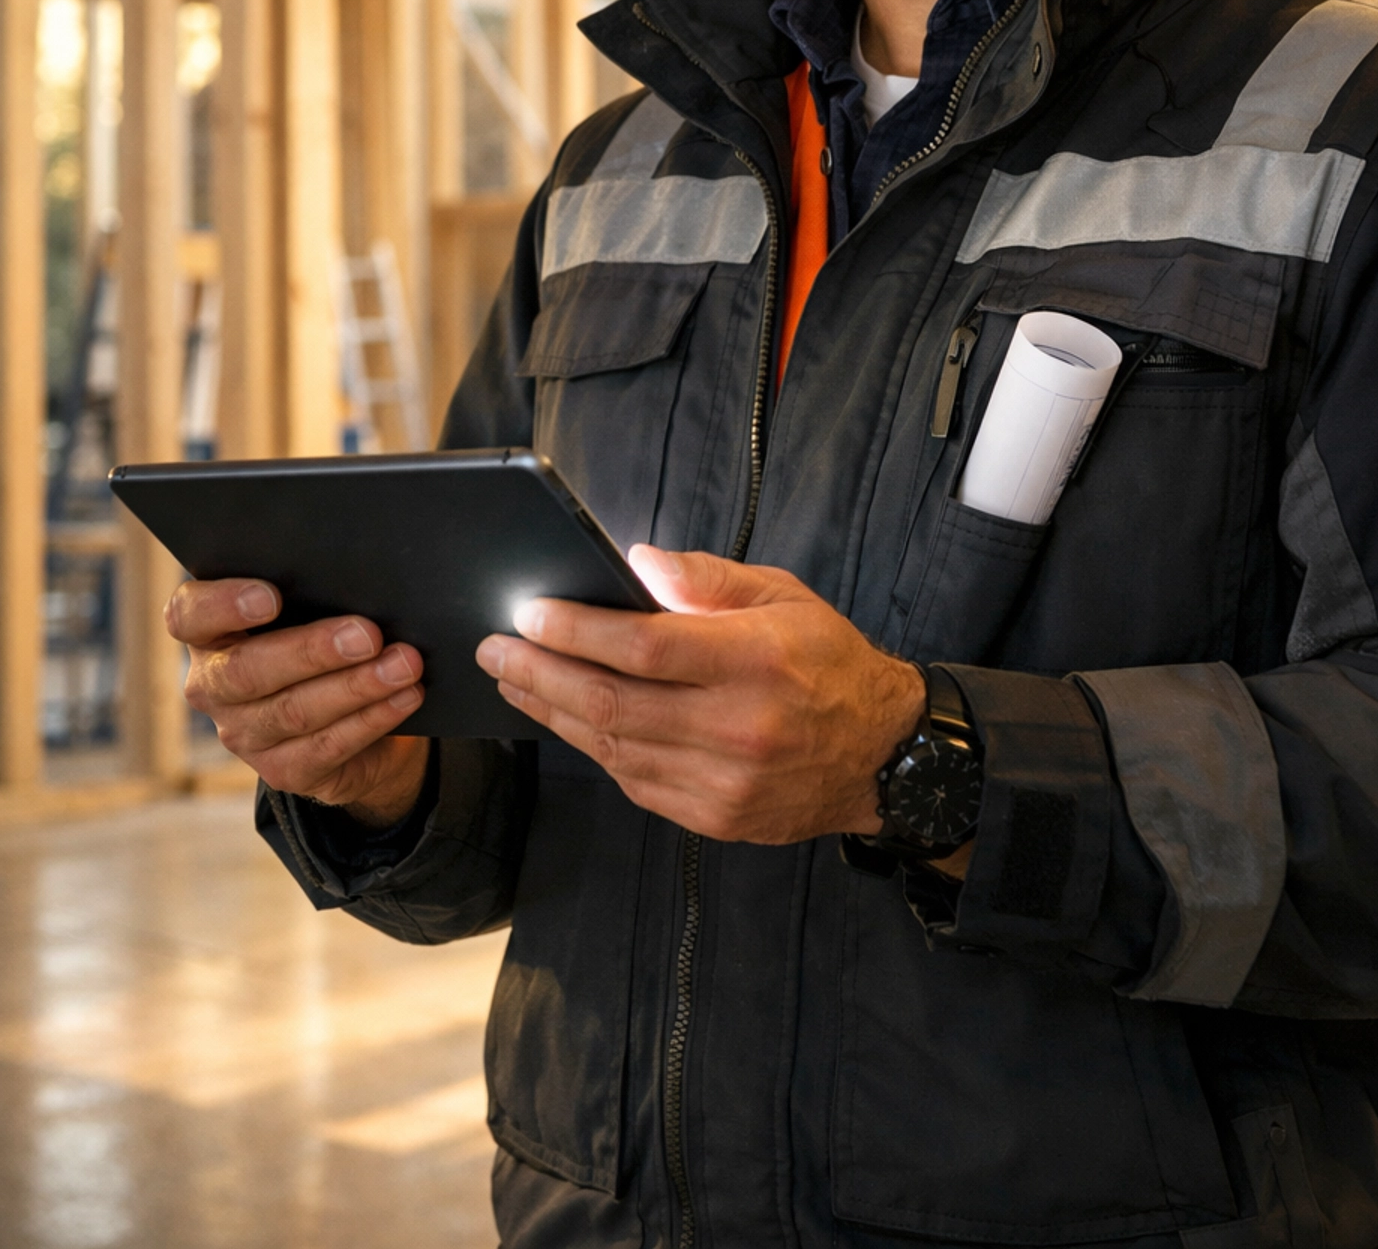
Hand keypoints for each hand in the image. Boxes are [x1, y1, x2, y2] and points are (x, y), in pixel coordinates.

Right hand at [167, 578, 429, 824]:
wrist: (351, 709)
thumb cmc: (323, 631)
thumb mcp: (310, 605)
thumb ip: (312, 589)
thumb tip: (360, 579)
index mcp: (209, 632)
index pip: (188, 615)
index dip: (222, 606)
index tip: (269, 596)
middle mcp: (214, 686)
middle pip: (247, 670)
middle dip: (312, 651)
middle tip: (367, 635)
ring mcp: (243, 734)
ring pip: (294, 711)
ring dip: (357, 686)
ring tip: (404, 664)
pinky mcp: (282, 770)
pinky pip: (327, 746)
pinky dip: (372, 718)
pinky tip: (404, 696)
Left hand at [475, 547, 923, 844]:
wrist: (882, 755)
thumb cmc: (828, 662)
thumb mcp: (783, 595)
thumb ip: (706, 579)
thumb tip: (635, 562)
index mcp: (755, 661)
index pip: (643, 647)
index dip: (576, 630)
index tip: (528, 611)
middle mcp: (737, 726)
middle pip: (611, 702)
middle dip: (539, 671)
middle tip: (495, 646)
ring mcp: (723, 781)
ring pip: (612, 746)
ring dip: (551, 711)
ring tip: (514, 677)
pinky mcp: (714, 816)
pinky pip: (633, 780)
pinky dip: (592, 746)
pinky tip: (566, 717)